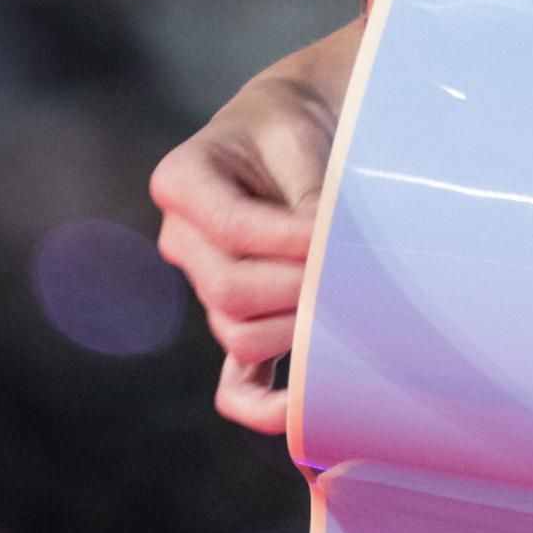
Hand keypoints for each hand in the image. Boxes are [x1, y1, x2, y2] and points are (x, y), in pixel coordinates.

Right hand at [149, 21, 361, 433]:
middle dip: (294, 287)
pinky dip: (262, 403)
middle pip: (230, 289)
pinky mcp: (241, 317)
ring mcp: (208, 284)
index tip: (332, 233)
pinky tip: (299, 412)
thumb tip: (327, 254)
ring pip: (238, 331)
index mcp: (182, 180)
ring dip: (294, 327)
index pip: (230, 228)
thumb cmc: (299, 120)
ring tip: (345, 301)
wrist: (303, 123)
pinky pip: (235, 381)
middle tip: (349, 274)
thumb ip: (305, 191)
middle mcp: (184, 238)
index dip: (285, 238)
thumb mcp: (298, 134)